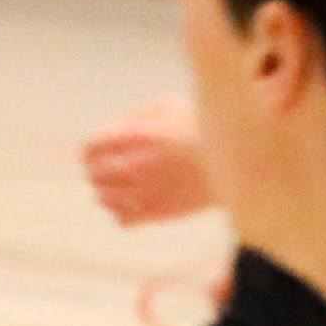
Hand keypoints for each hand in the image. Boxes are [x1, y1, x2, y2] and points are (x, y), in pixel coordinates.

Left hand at [80, 94, 216, 226]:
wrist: (237, 158)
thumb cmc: (202, 127)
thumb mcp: (168, 106)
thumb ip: (135, 117)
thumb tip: (111, 132)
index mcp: (134, 137)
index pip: (89, 148)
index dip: (88, 151)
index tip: (93, 153)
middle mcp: (134, 165)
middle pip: (93, 174)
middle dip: (96, 170)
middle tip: (103, 171)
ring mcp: (144, 191)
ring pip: (103, 199)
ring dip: (106, 192)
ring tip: (118, 188)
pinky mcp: (157, 213)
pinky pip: (122, 219)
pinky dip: (121, 212)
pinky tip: (133, 203)